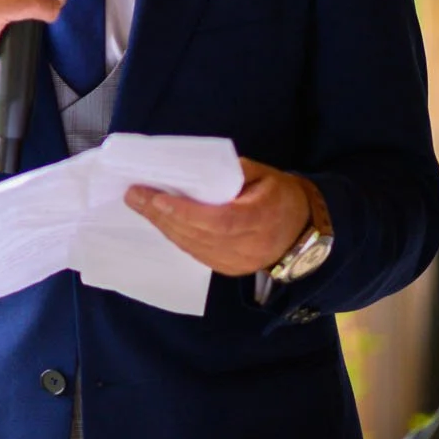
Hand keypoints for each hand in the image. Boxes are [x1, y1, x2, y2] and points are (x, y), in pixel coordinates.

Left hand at [125, 159, 312, 277]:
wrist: (303, 231)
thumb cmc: (282, 196)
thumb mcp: (265, 174)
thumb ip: (234, 172)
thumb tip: (197, 170)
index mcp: (261, 218)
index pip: (219, 220)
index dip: (187, 212)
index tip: (158, 198)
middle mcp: (248, 246)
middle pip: (198, 234)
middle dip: (162, 214)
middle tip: (134, 195)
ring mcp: (237, 262)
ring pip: (192, 246)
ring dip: (163, 225)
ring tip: (139, 204)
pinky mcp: (228, 269)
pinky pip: (195, 253)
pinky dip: (175, 235)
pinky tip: (158, 219)